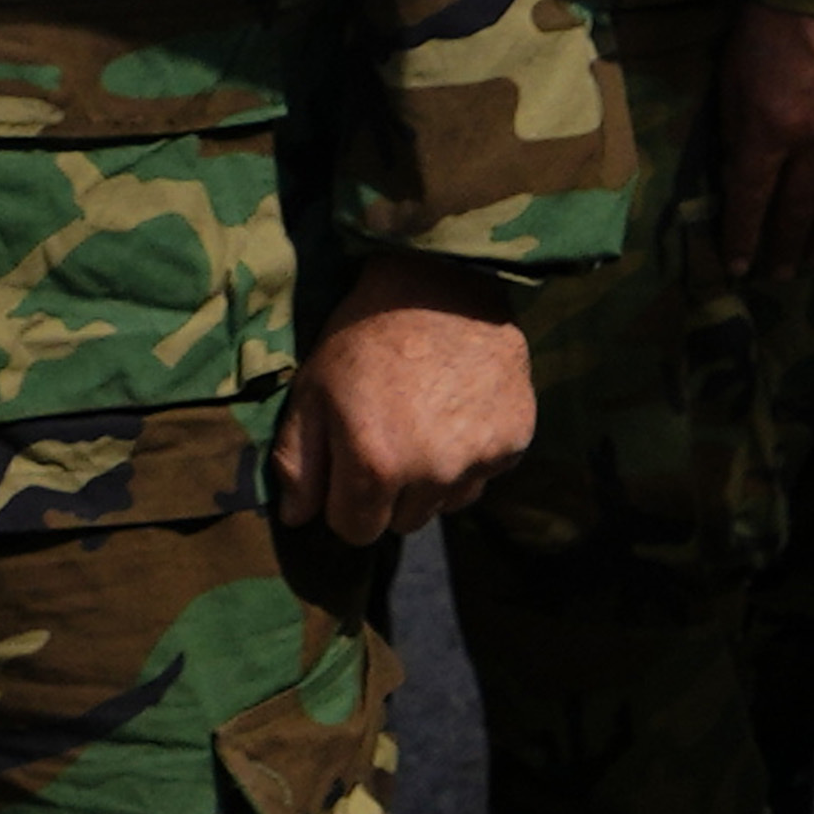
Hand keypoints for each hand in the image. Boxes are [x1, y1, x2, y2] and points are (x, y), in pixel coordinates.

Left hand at [272, 281, 535, 538]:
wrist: (440, 282)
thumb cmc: (362, 335)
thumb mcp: (312, 390)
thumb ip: (298, 461)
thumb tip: (297, 517)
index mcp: (376, 465)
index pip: (356, 531)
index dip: (345, 502)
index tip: (347, 465)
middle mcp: (434, 474)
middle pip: (404, 522)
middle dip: (389, 493)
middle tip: (386, 435)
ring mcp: (480, 460)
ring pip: (446, 503)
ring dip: (431, 478)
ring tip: (421, 420)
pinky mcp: (515, 442)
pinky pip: (483, 474)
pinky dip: (468, 455)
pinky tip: (456, 411)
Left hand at [713, 0, 813, 280]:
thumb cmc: (765, 28)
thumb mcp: (732, 79)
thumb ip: (737, 132)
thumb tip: (740, 181)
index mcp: (769, 131)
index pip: (753, 200)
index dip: (744, 237)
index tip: (737, 267)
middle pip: (798, 210)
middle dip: (784, 247)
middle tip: (778, 276)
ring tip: (813, 263)